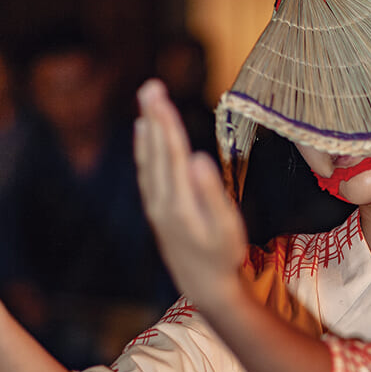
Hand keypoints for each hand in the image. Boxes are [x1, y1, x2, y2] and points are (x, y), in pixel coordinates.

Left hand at [134, 80, 247, 311]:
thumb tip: (197, 157)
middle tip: (150, 86)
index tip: (160, 96)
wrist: (205, 285)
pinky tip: (143, 133)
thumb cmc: (224, 255)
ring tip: (146, 101)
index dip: (166, 123)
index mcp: (180, 202)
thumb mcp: (227, 227)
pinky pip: (146, 172)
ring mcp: (156, 206)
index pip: (171, 154)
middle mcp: (162, 201)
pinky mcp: (157, 210)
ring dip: (147, 129)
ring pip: (148, 160)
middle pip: (156, 152)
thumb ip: (212, 193)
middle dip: (153, 118)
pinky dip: (143, 150)